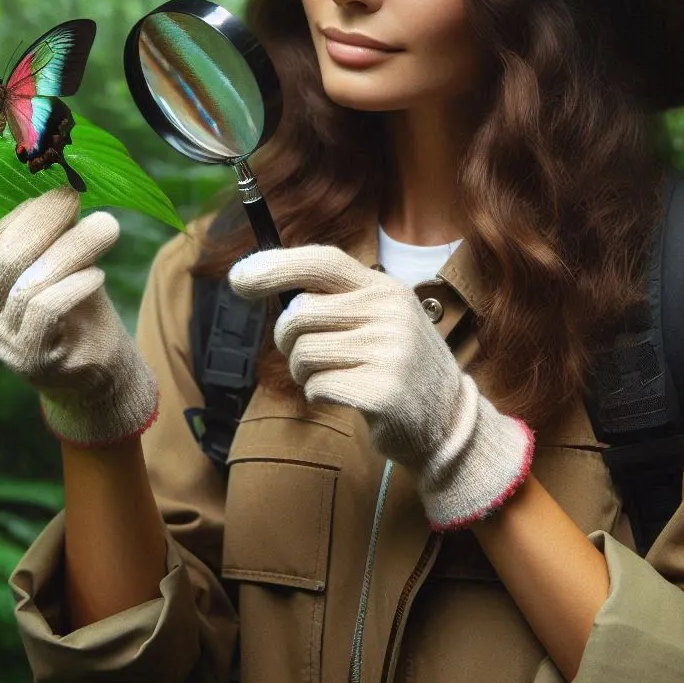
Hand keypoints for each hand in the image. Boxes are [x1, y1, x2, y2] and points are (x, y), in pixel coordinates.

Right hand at [0, 188, 157, 447]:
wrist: (94, 368)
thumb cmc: (74, 304)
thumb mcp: (60, 259)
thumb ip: (54, 231)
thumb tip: (64, 185)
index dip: (22, 208)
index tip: (60, 186)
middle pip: (4, 255)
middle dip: (45, 221)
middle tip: (78, 198)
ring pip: (28, 282)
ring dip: (73, 249)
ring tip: (106, 230)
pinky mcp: (28, 358)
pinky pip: (45, 311)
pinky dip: (74, 287)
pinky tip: (97, 275)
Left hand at [229, 245, 532, 529]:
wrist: (445, 421)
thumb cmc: (393, 364)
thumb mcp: (376, 317)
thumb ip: (331, 298)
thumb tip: (254, 276)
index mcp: (384, 287)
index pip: (322, 261)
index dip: (276, 266)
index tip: (237, 278)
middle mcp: (389, 312)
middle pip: (299, 314)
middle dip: (286, 338)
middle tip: (305, 354)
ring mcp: (390, 351)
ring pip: (303, 352)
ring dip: (301, 370)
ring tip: (329, 376)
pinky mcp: (382, 391)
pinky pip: (317, 385)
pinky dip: (317, 394)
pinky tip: (342, 395)